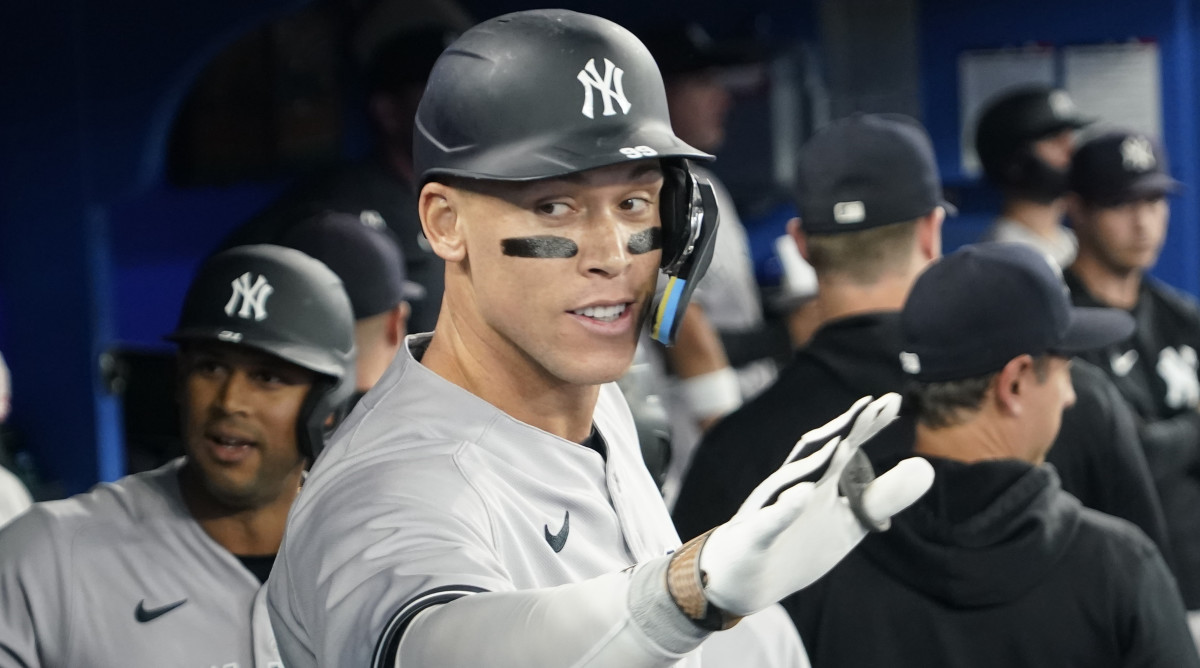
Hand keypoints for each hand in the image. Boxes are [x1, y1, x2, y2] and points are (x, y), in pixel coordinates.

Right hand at [697, 393, 933, 615]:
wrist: (743, 577)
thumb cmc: (798, 542)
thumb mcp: (850, 521)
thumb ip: (884, 496)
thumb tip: (925, 467)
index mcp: (819, 482)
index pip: (846, 447)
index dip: (867, 425)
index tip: (893, 401)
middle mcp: (793, 487)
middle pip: (819, 454)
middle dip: (843, 431)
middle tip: (871, 406)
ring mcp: (771, 509)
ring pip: (792, 481)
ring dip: (816, 461)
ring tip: (844, 440)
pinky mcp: (756, 536)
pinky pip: (770, 522)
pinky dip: (785, 508)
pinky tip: (802, 494)